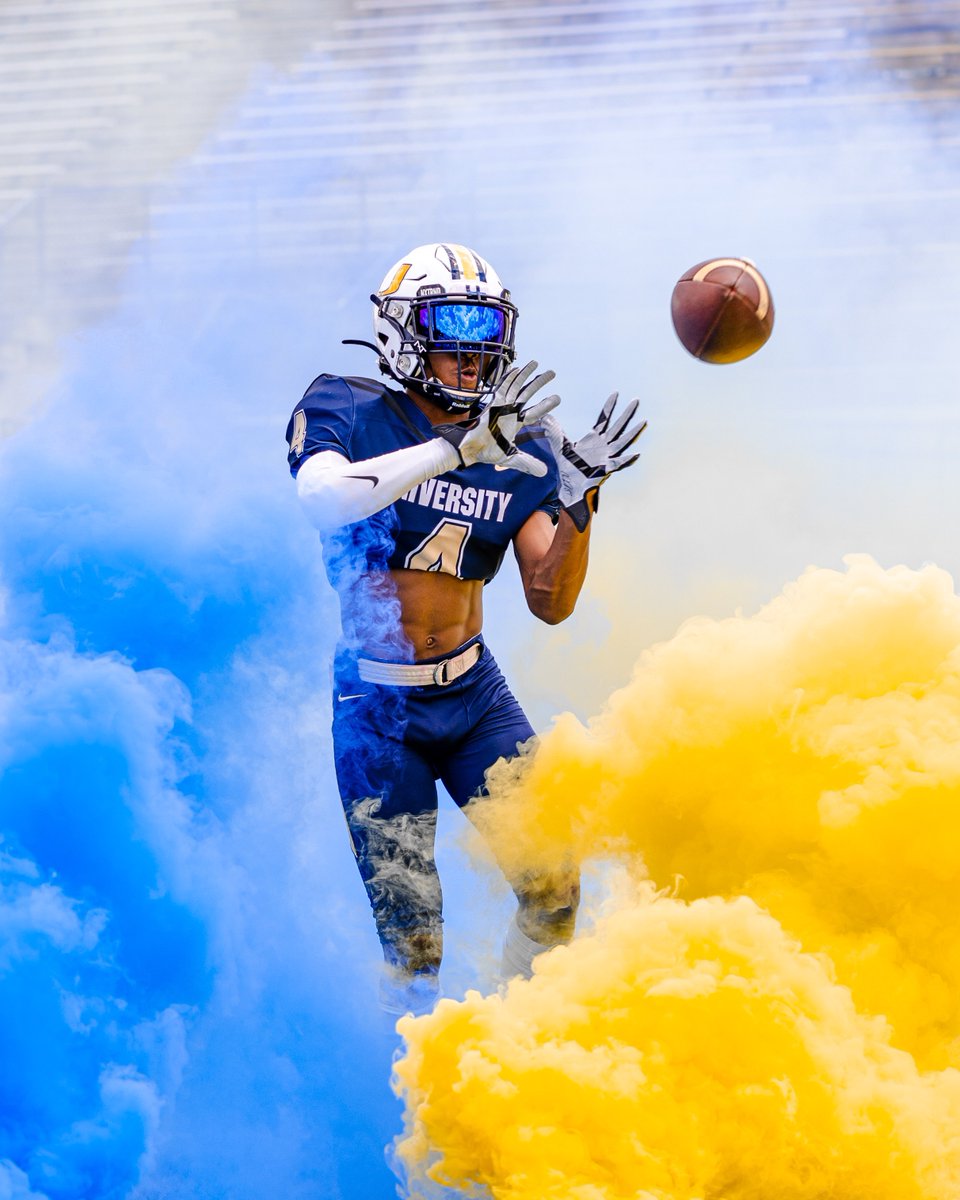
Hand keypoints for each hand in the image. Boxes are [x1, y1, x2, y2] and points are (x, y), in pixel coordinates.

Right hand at [435, 360, 559, 477]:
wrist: (471, 448)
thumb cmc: (488, 452)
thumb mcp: (511, 458)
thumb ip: (527, 463)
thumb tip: (545, 473)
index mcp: (515, 422)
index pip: (535, 411)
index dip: (546, 405)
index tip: (557, 398)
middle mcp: (510, 411)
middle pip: (528, 393)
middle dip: (539, 382)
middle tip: (552, 373)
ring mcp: (501, 405)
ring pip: (517, 386)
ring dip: (526, 374)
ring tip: (537, 363)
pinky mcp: (492, 402)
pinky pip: (502, 386)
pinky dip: (509, 377)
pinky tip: (517, 368)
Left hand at [543, 393, 646, 530]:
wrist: (569, 486)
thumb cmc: (568, 468)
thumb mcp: (560, 446)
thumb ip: (554, 432)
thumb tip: (544, 417)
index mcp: (594, 439)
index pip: (604, 419)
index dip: (609, 407)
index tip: (616, 394)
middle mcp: (603, 446)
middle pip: (618, 426)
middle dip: (627, 414)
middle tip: (636, 400)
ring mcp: (606, 457)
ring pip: (623, 442)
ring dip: (633, 433)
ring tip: (643, 422)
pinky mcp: (605, 469)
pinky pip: (619, 464)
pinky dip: (627, 460)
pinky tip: (636, 454)